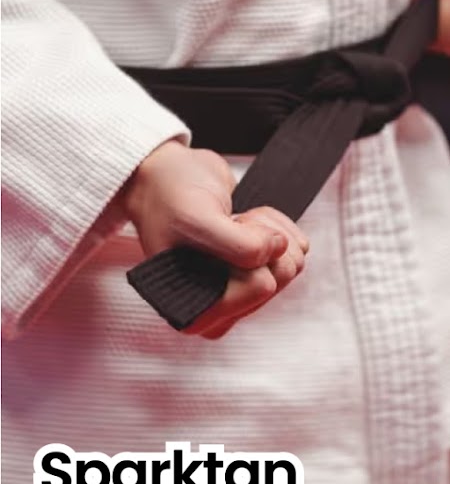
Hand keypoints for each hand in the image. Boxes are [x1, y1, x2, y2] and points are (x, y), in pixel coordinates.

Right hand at [121, 140, 308, 336]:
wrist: (166, 173)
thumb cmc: (169, 195)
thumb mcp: (196, 219)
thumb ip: (239, 246)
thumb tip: (280, 248)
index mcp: (194, 310)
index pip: (259, 287)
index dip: (249, 252)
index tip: (220, 231)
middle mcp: (218, 306)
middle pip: (279, 278)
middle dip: (259, 240)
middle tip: (226, 223)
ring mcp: (239, 288)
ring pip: (289, 266)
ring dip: (266, 231)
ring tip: (232, 219)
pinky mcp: (255, 269)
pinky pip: (294, 252)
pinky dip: (276, 225)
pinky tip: (246, 218)